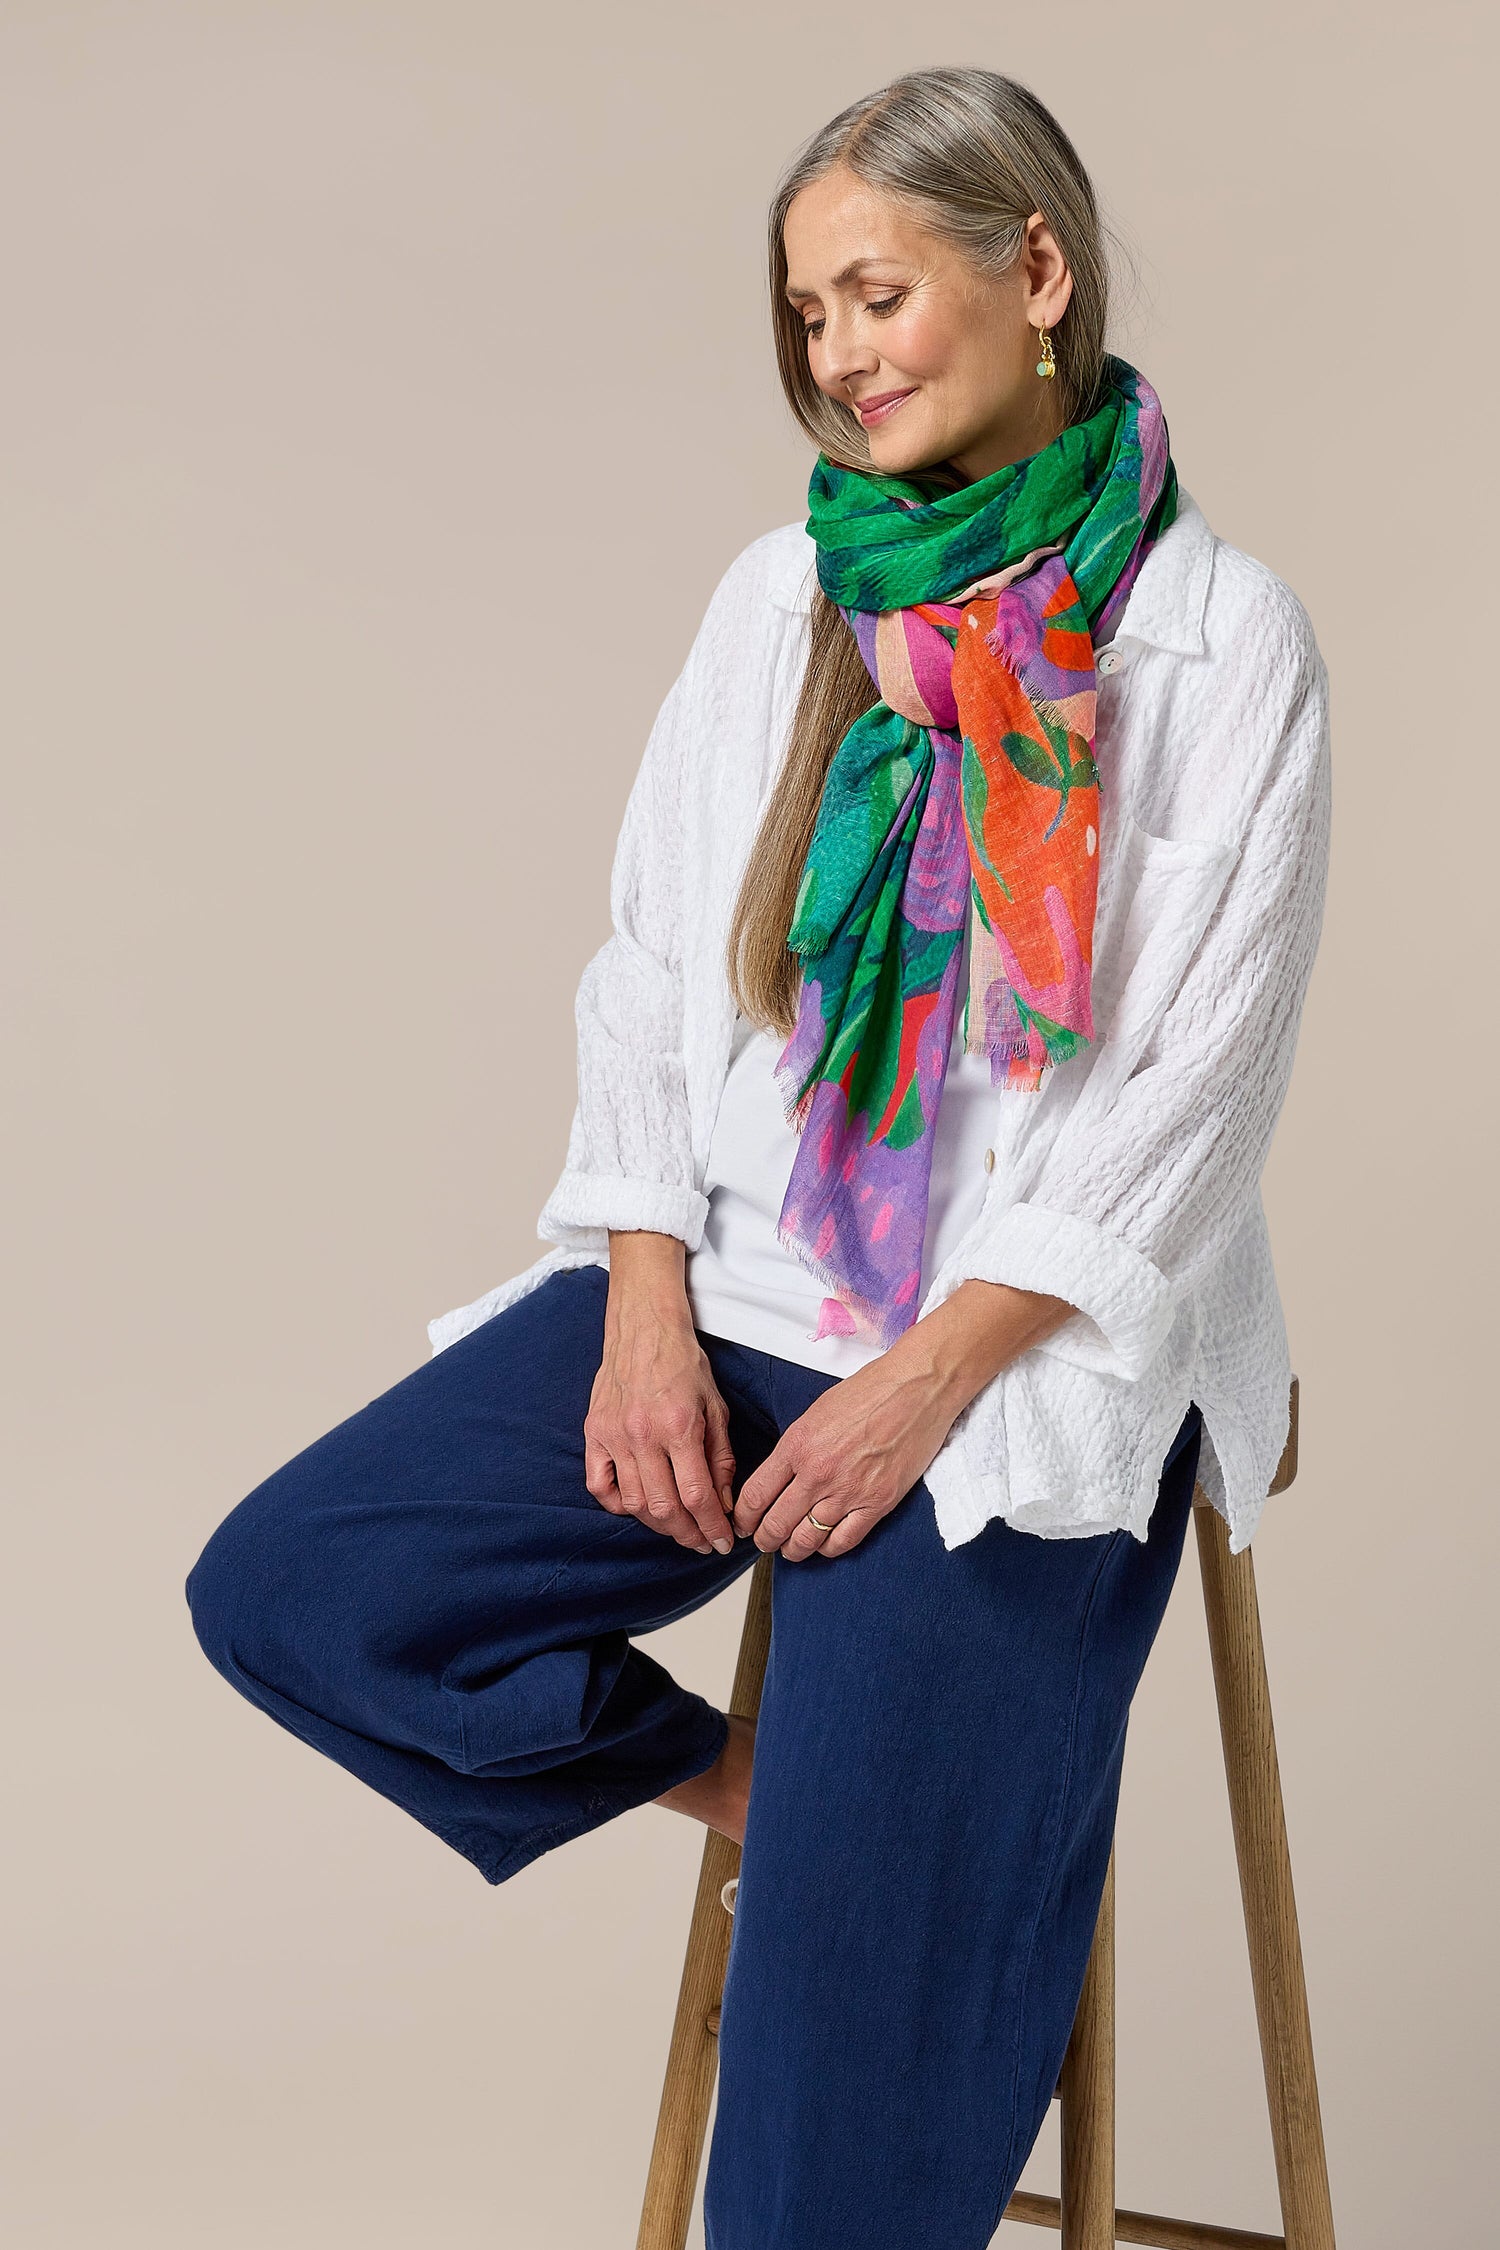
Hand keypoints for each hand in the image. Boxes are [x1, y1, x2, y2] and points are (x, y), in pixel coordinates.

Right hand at [584, 1232, 736, 1554]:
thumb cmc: (683, 1363)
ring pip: (633, 1503)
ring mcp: (613, 1436)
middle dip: (688, 1534)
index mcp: (679, 1427)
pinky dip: (617, 1504)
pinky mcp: (594, 1433)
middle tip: (703, 1542)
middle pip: (664, 1508)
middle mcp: (643, 1435)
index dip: (712, 1527)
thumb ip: (721, 1458)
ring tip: (678, 1528)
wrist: (643, 1327)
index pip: (697, 1496)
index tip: (722, 1542)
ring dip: (658, 1525)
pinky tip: (637, 1507)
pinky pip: (599, 1485)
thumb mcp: (716, 1407)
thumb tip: (724, 1504)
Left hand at [732, 1279, 1072, 1559]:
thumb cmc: (870, 1390)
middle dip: (764, 1540)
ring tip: (791, 1550)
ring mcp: (848, 1492)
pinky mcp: (878, 1504)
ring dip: (793, 1550)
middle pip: (776, 1524)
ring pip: (806, 1540)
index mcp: (796, 1445)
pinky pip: (843, 1541)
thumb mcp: (817, 1412)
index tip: (742, 1524)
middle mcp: (817, 1473)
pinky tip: (825, 1545)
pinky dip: (829, 1549)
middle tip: (762, 1542)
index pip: (755, 1495)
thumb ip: (796, 1447)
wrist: (917, 1388)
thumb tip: (782, 1476)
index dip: (743, 1517)